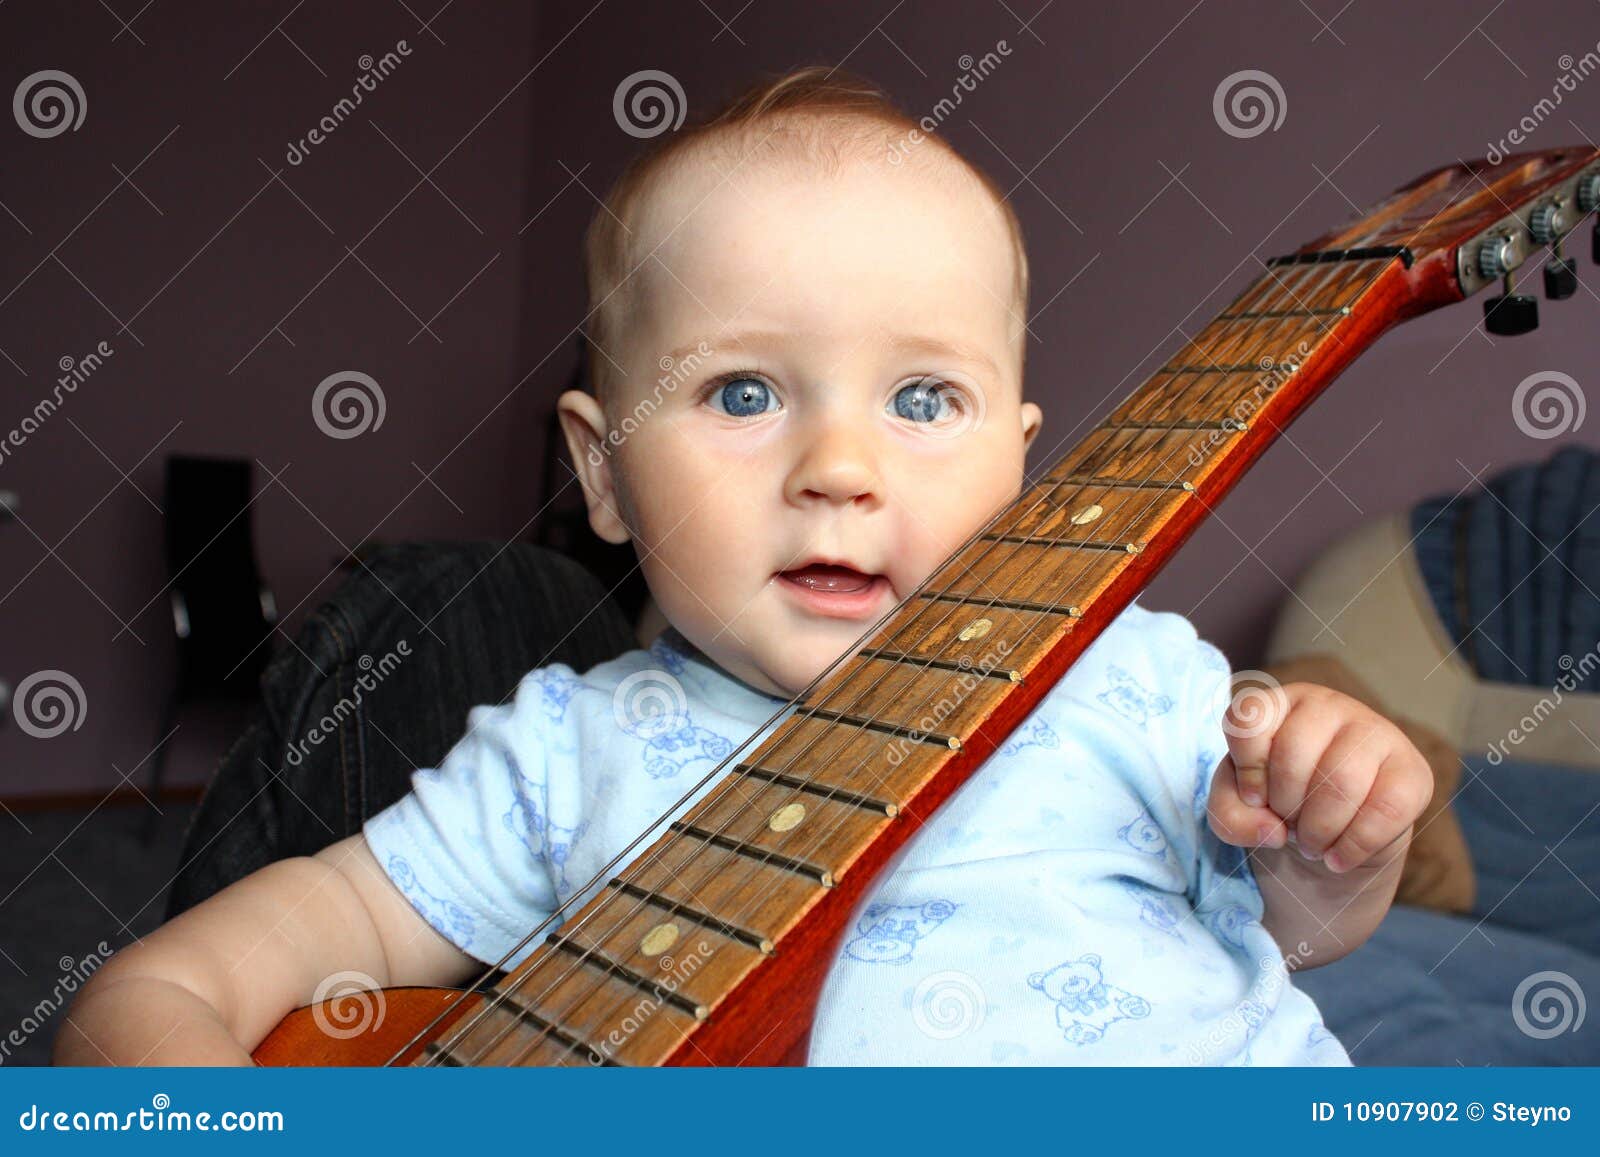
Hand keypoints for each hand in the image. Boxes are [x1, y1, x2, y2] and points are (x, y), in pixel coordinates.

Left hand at [1206, 681, 1432, 874]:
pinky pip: (1386, 810)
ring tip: (1313, 843)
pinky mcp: (1413, 770)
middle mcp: (1327, 705)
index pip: (1249, 719)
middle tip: (1289, 823)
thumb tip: (1271, 829)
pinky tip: (1339, 857)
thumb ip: (1229, 814)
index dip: (1246, 769)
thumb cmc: (1280, 805)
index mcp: (1279, 704)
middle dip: (1284, 807)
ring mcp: (1375, 731)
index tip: (1254, 796)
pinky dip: (1355, 845)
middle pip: (1293, 757)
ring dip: (1317, 830)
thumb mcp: (1238, 808)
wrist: (1334, 835)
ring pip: (1341, 781)